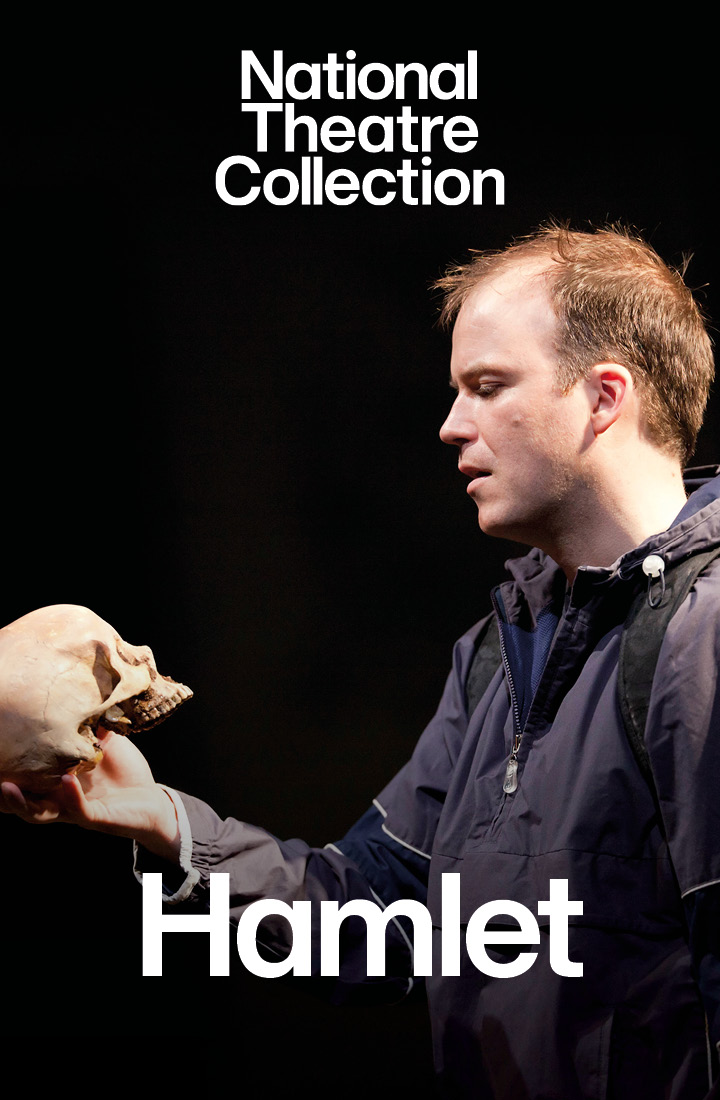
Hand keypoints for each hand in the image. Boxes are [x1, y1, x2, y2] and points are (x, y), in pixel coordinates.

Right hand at [0, 729, 180, 860]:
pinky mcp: (94, 818)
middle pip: (17, 800)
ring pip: (38, 813)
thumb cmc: (122, 770)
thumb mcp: (103, 742)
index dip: (2, 767)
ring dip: (21, 802)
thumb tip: (81, 691)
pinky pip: (78, 809)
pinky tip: (66, 780)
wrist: (150, 798)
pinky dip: (70, 795)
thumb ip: (90, 724)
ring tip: (7, 787)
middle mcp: (55, 797)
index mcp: (52, 779)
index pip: (20, 776)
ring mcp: (72, 810)